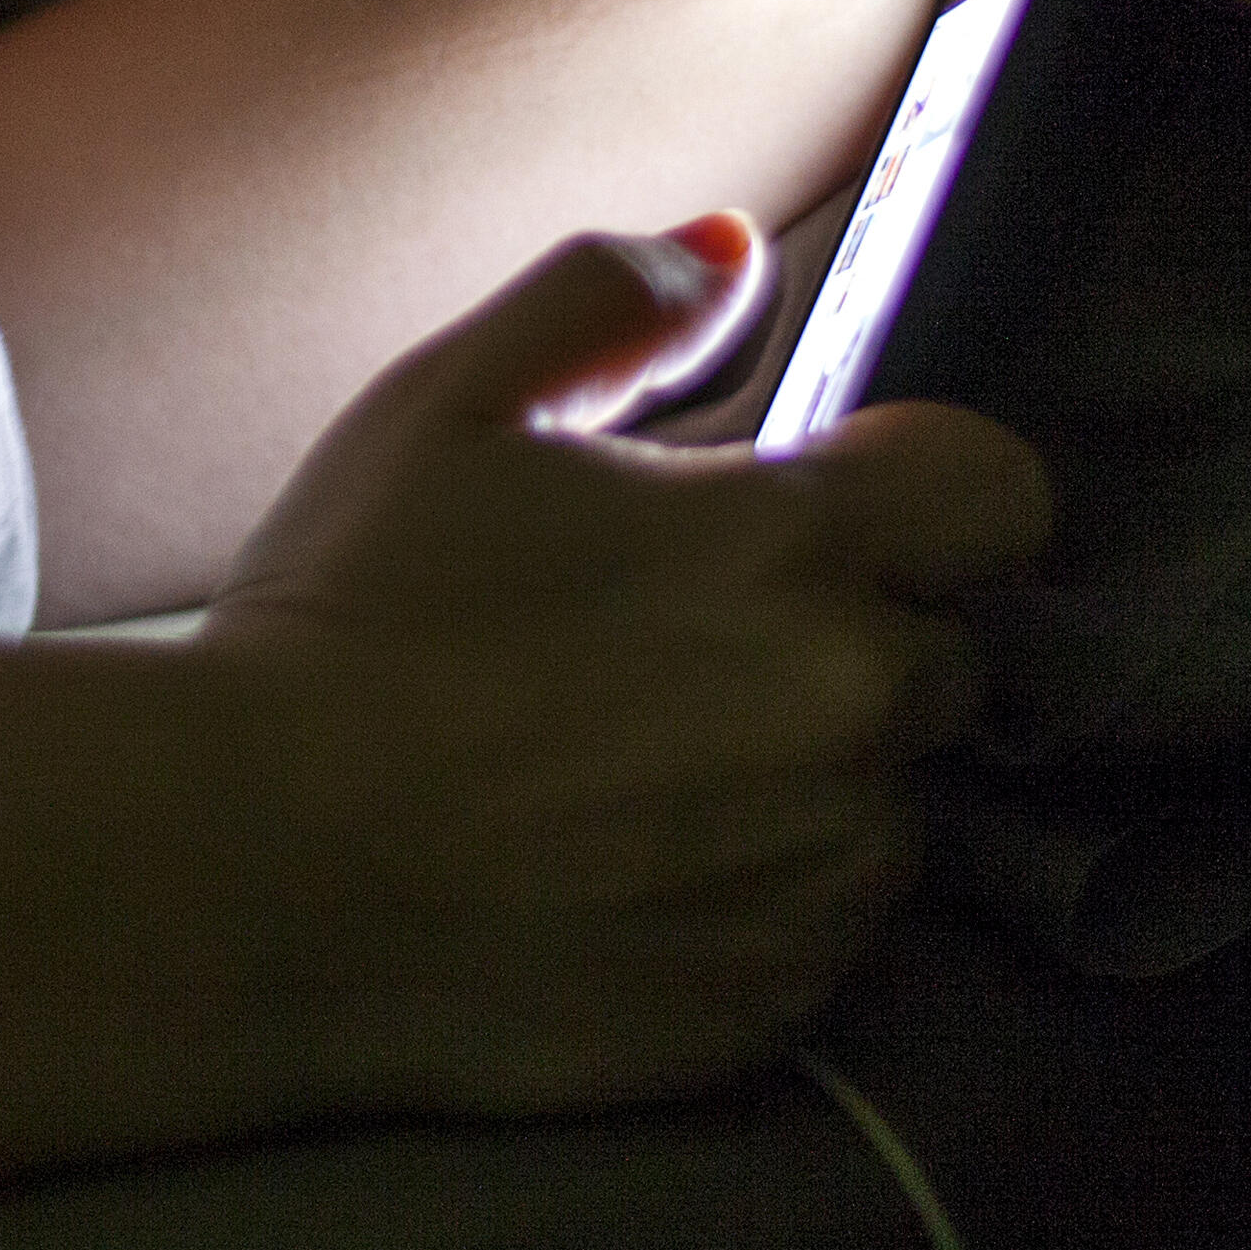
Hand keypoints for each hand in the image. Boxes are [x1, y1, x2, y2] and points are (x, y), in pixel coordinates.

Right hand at [196, 216, 1046, 1114]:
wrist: (250, 873)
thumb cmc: (346, 620)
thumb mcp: (447, 406)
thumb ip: (609, 302)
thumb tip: (727, 246)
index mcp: (791, 547)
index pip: (1000, 493)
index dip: (923, 491)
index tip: (823, 511)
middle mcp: (848, 712)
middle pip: (944, 653)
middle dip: (847, 637)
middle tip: (676, 653)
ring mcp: (822, 874)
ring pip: (887, 804)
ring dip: (808, 780)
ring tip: (632, 776)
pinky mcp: (778, 1003)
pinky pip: (825, 936)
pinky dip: (757, 903)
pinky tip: (619, 876)